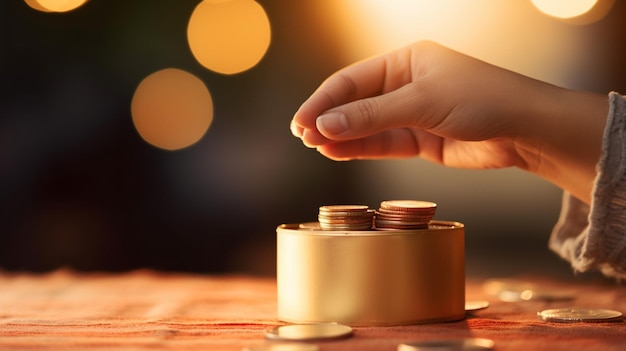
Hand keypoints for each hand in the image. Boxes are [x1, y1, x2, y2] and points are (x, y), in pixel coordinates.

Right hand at [291, 41, 607, 202]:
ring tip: (315, 146)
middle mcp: (404, 85)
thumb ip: (372, 116)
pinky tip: (336, 152)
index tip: (302, 121)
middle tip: (303, 136)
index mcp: (404, 61)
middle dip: (328, 119)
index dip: (324, 100)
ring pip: (365, 126)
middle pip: (354, 103)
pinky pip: (382, 143)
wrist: (524, 129)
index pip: (352, 80)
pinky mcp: (419, 140)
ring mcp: (410, 113)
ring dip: (340, 136)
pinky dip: (359, 148)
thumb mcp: (421, 103)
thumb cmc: (482, 99)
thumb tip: (326, 125)